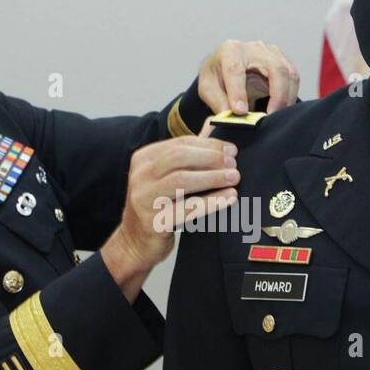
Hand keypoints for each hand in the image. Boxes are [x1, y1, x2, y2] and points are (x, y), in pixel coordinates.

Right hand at [101, 135, 238, 298]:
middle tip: (234, 163)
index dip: (208, 144)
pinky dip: (212, 201)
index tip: (232, 149)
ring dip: (212, 177)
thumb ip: (187, 153)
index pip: (179, 144)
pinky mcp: (153, 222)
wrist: (134, 243)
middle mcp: (140, 176)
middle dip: (211, 158)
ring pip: (181, 180)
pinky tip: (230, 197)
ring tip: (234, 178)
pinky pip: (187, 208)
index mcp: (143, 159)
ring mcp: (143, 199)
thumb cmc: (157, 207)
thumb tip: (214, 126)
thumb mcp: (165, 177)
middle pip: (179, 158)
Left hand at [198, 40, 299, 114]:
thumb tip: (232, 118)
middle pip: (274, 68)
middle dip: (276, 95)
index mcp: (230, 51)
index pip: (236, 70)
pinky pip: (293, 78)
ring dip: (286, 97)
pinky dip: (290, 95)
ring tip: (276, 116)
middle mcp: (253, 47)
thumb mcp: (208, 89)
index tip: (240, 112)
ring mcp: (271, 52)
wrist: (225, 67)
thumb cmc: (216, 76)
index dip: (238, 92)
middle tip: (270, 116)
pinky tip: (281, 109)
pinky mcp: (282, 61)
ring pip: (289, 73)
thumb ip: (218, 102)